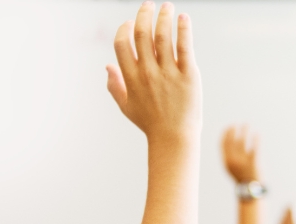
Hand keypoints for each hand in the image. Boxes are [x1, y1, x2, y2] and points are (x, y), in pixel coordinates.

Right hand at [107, 2, 200, 142]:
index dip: (124, 29)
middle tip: (149, 4)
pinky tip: (183, 18)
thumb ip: (114, 85)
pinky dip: (184, 29)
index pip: (122, 44)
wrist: (174, 138)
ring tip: (167, 6)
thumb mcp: (126, 106)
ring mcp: (168, 73)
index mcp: (131, 78)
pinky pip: (185, 47)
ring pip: (163, 36)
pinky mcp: (188, 75)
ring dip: (164, 17)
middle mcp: (148, 72)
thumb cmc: (150, 123)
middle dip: (144, 14)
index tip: (130, 21)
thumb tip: (107, 66)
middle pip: (142, 35)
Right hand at [223, 125, 261, 183]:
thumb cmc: (241, 175)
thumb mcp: (231, 166)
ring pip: (243, 142)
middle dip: (235, 130)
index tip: (230, 125)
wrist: (250, 189)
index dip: (226, 133)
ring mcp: (243, 162)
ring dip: (244, 131)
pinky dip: (255, 139)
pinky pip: (254, 148)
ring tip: (247, 124)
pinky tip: (257, 133)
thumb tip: (231, 139)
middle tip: (240, 123)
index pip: (223, 143)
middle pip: (232, 140)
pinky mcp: (254, 163)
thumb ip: (229, 155)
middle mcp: (233, 161)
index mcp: (226, 161)